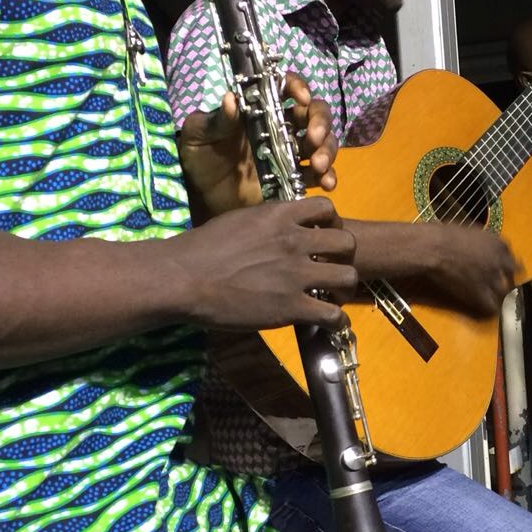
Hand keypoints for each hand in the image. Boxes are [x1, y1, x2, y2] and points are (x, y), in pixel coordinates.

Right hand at [173, 198, 356, 331]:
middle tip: (332, 269)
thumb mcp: (240, 220)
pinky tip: (331, 324)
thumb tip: (278, 225)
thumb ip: (267, 222)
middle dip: (344, 256)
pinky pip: (333, 315)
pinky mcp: (291, 307)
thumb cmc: (201, 248)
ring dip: (345, 288)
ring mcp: (297, 275)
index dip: (331, 223)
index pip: (326, 208)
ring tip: (334, 297)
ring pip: (348, 277)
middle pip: (347, 242)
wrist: (183, 278)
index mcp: (280, 216)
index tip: (322, 237)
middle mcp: (295, 241)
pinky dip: (338, 321)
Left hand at [178, 71, 337, 219]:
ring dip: (327, 149)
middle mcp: (280, 125)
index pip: (285, 87)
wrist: (200, 197)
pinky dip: (328, 176)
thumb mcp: (198, 135)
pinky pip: (319, 174)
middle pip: (314, 113)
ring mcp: (290, 152)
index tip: (299, 97)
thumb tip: (231, 99)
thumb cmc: (199, 157)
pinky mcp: (295, 178)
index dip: (297, 86)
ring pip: (323, 142)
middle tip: (313, 137)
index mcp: (259, 108)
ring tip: (317, 165)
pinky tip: (326, 184)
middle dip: (320, 121)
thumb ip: (214, 120)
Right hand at [425, 224, 518, 316]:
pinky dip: (491, 308)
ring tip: (498, 298)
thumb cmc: (446, 235)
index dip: (507, 264)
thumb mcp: (471, 231)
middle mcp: (500, 261)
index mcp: (498, 244)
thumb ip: (482, 241)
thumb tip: (481, 245)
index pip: (512, 257)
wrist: (434, 249)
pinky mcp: (480, 293)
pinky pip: (492, 306)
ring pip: (506, 292)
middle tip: (505, 284)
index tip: (504, 268)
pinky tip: (487, 307)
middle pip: (514, 274)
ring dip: (502, 295)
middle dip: (510, 279)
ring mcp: (492, 278)